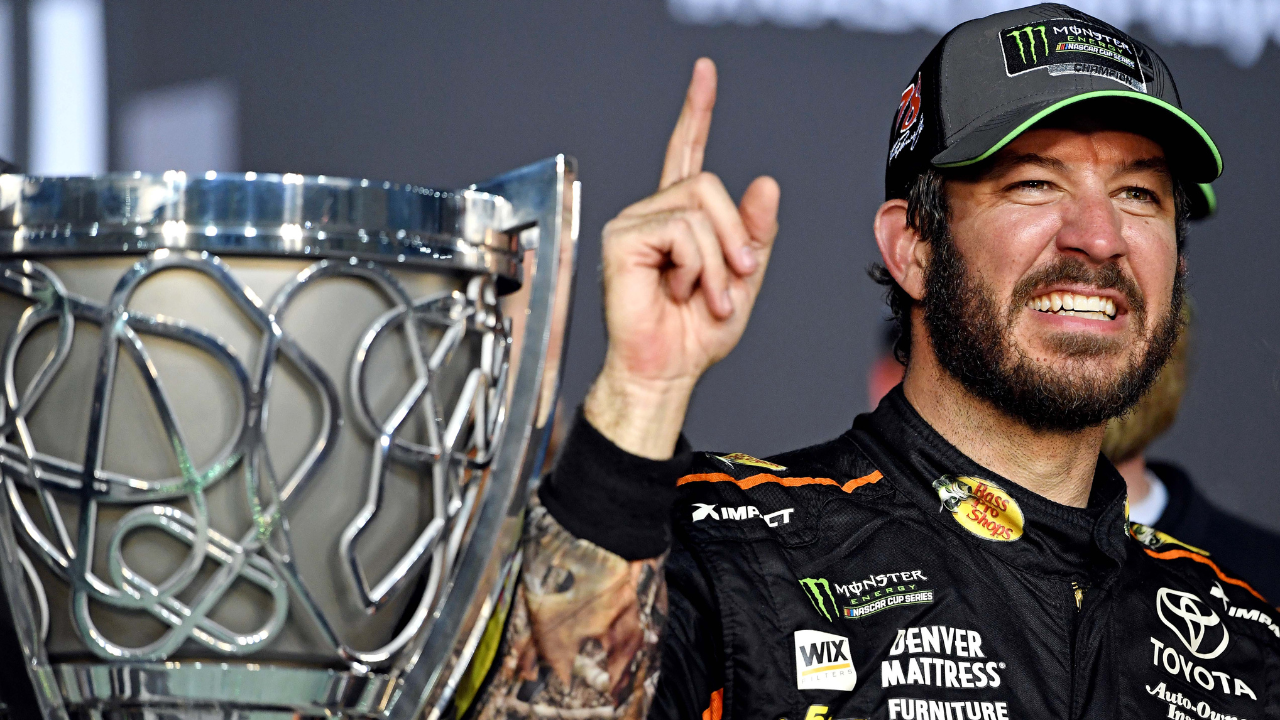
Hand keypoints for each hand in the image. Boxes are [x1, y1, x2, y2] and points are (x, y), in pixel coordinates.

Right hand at [584, 58, 779, 458]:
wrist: (667, 371)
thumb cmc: (694, 334)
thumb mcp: (742, 279)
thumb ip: (754, 232)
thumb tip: (765, 184)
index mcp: (680, 219)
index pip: (689, 152)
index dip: (697, 111)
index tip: (705, 73)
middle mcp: (653, 213)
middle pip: (707, 184)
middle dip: (735, 236)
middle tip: (734, 281)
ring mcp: (633, 224)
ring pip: (697, 209)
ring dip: (716, 262)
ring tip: (704, 297)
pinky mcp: (620, 239)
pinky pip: (680, 231)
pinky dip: (695, 267)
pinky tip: (678, 292)